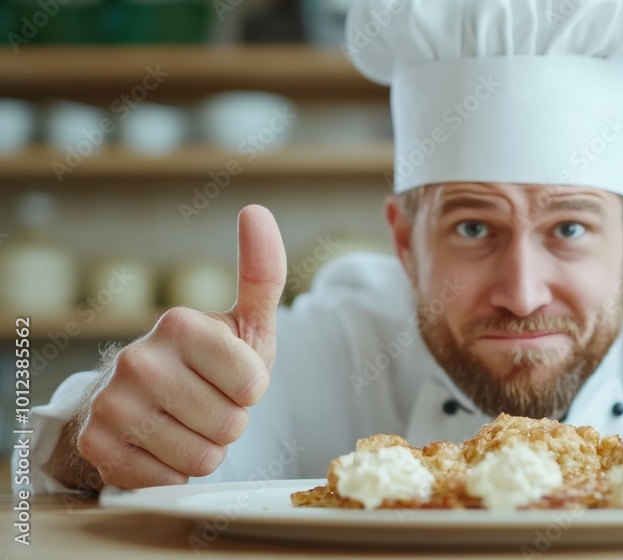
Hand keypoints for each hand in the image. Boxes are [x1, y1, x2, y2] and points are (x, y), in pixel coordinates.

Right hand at [76, 205, 286, 488]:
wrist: (142, 402)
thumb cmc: (209, 363)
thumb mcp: (244, 323)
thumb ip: (261, 274)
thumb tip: (256, 210)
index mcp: (180, 324)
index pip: (252, 384)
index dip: (250, 389)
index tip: (230, 376)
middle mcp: (138, 358)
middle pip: (230, 424)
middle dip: (229, 422)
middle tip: (206, 403)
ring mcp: (113, 402)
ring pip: (202, 457)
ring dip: (205, 449)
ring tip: (185, 423)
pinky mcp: (97, 445)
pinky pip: (169, 480)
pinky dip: (174, 472)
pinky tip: (159, 445)